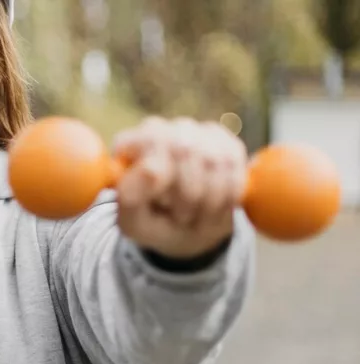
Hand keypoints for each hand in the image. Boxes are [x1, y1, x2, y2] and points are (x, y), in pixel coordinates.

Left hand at [112, 117, 246, 259]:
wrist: (186, 231)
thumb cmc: (152, 223)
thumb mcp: (132, 221)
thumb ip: (130, 198)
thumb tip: (150, 170)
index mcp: (130, 143)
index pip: (150, 142)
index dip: (161, 176)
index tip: (161, 202)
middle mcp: (163, 129)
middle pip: (184, 149)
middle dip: (187, 195)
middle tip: (181, 217)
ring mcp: (196, 132)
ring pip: (214, 159)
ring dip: (208, 200)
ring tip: (197, 214)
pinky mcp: (227, 143)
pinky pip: (236, 166)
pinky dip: (228, 196)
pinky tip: (214, 208)